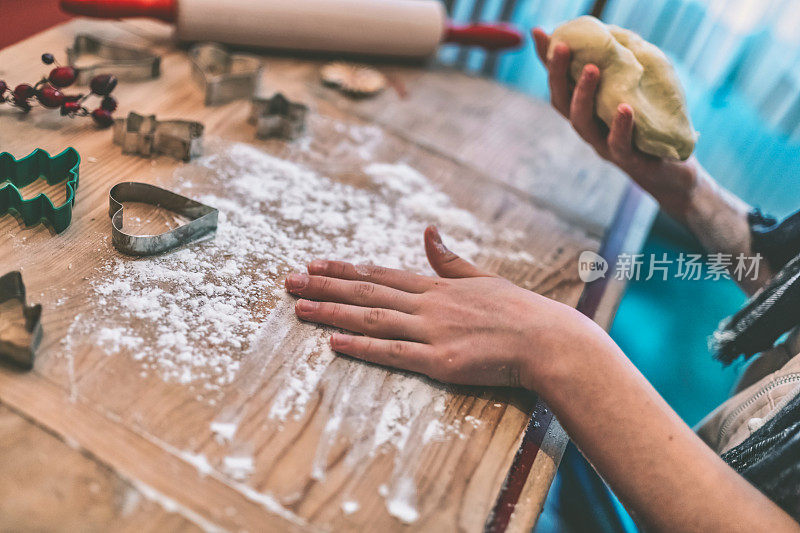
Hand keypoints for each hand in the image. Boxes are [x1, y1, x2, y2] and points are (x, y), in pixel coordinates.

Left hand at [284, 226, 597, 388]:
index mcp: (436, 287)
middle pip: (367, 291)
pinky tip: (333, 341)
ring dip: (332, 311)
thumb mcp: (482, 277)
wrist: (547, 341)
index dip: (344, 269)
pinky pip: (392, 352)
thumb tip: (429, 231)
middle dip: (324, 285)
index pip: (380, 273)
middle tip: (289, 281)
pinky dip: (361, 345)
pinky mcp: (439, 362)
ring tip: (298, 307)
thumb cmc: (518, 311)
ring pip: (372, 317)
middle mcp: (427, 305)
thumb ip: (449, 260)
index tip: (314, 263)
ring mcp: (431, 332)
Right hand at [531, 28, 698, 216]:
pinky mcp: (630, 161)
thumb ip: (619, 71)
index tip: (539, 33)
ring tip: (593, 70)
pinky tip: (624, 108)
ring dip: (584, 95)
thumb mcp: (634, 93)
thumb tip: (611, 34)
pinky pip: (620, 145)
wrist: (673, 169)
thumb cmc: (651, 126)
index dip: (547, 61)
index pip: (560, 83)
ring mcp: (605, 146)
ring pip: (583, 124)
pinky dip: (620, 126)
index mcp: (587, 111)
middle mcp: (589, 129)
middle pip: (563, 103)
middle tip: (564, 47)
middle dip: (559, 74)